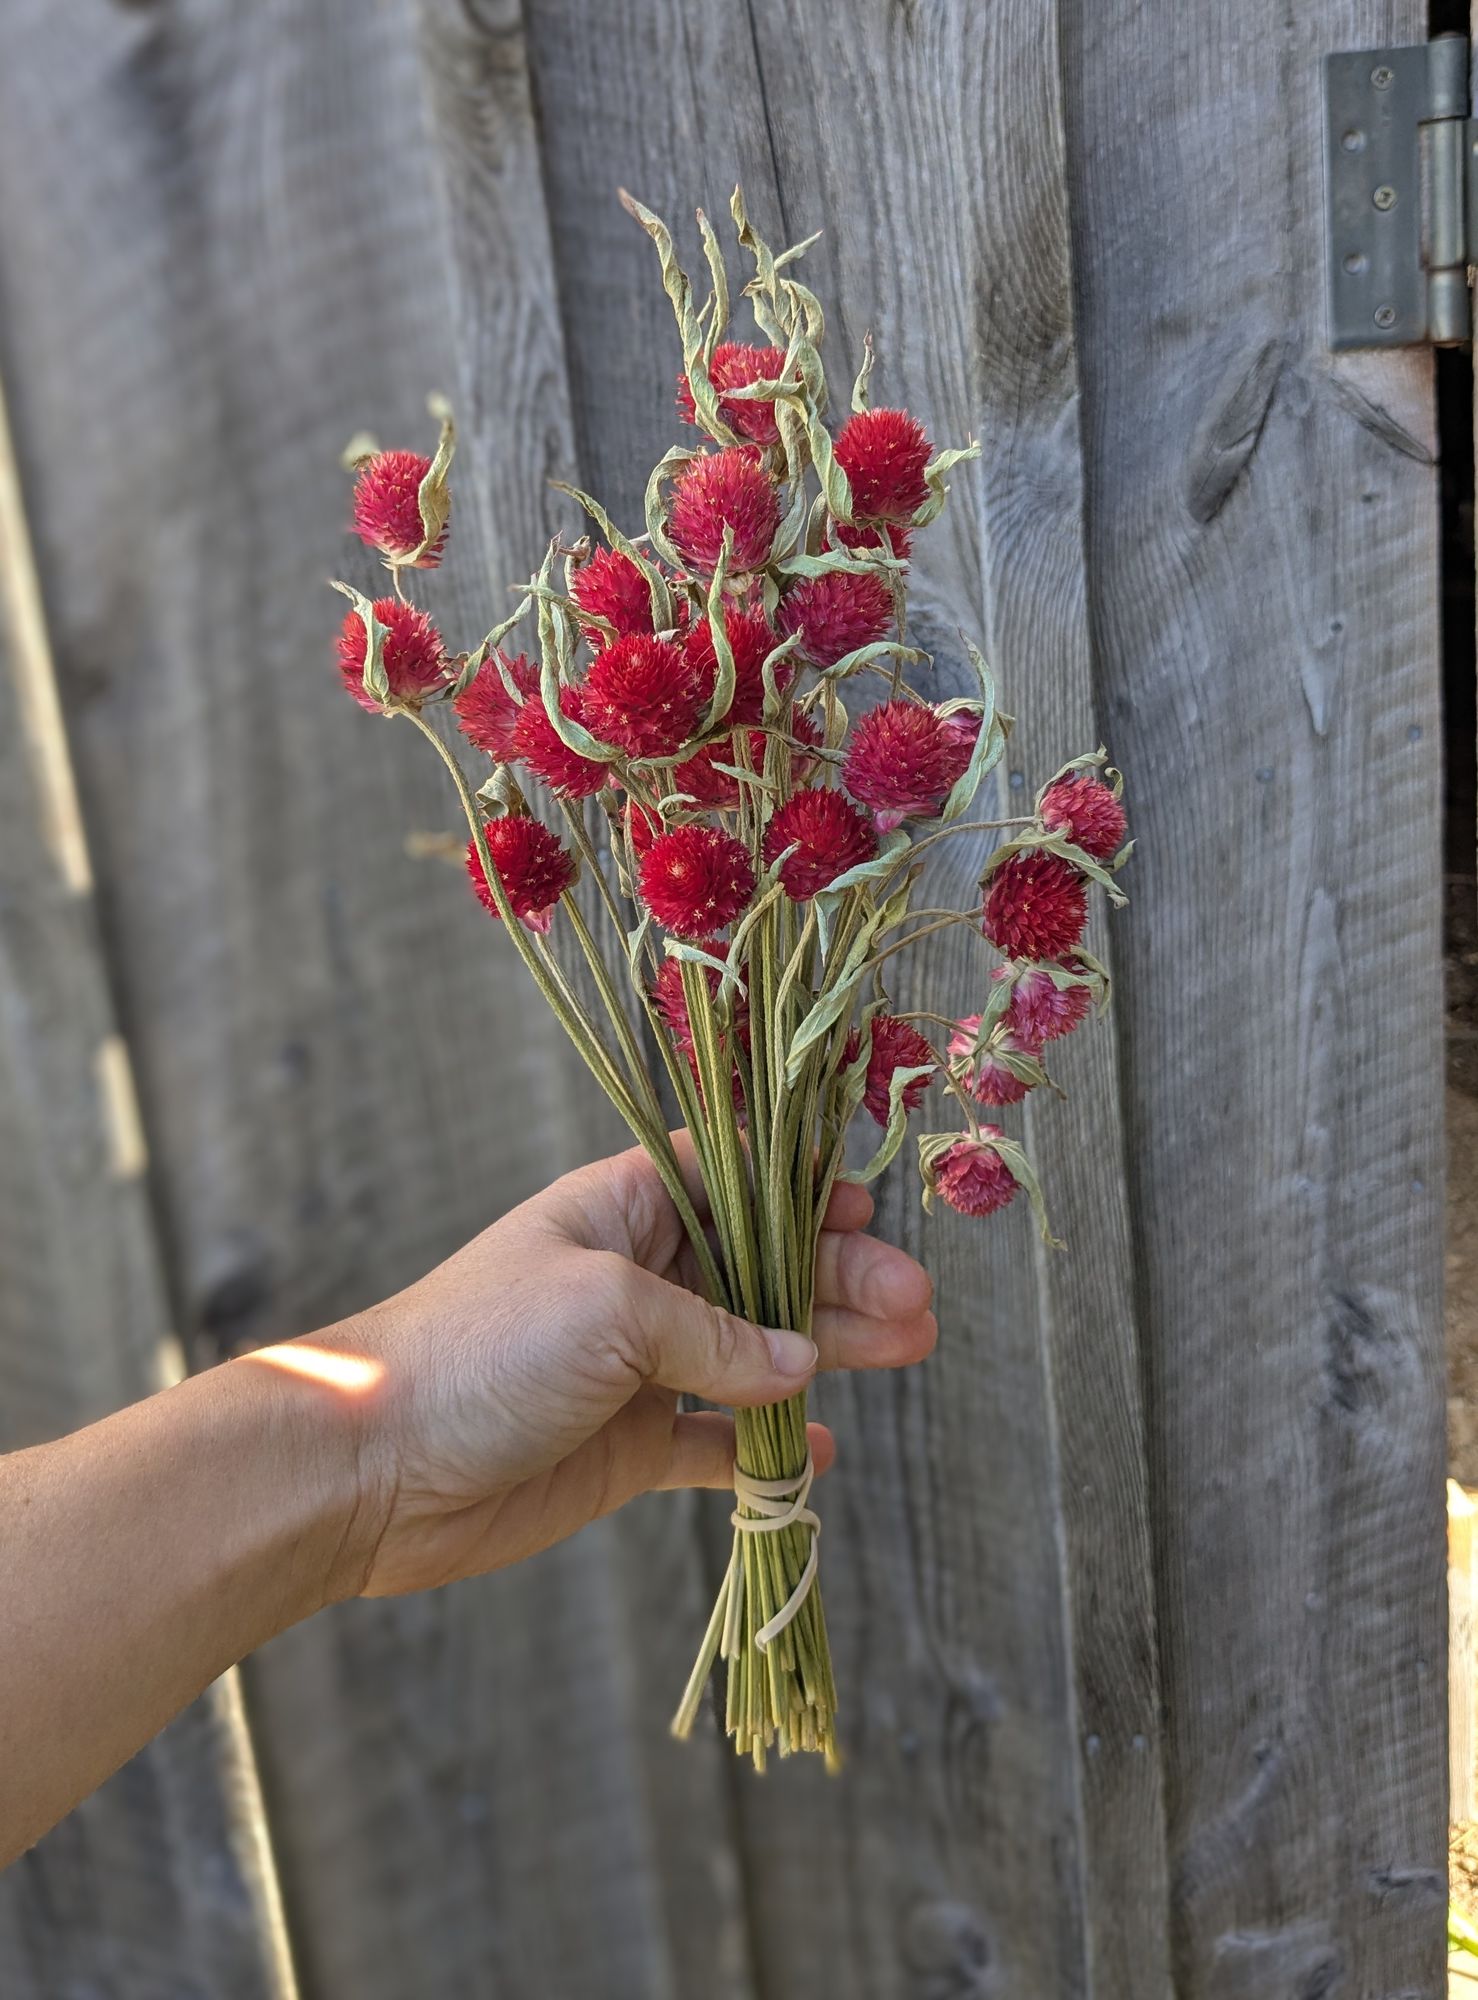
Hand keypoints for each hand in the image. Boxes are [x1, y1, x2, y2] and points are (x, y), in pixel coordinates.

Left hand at [304, 1141, 935, 1597]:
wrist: (370, 1467)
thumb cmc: (480, 1348)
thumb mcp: (610, 1309)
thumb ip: (718, 1333)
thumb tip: (800, 1363)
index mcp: (624, 1211)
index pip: (735, 1182)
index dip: (804, 1193)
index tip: (872, 1216)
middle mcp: (636, 1280)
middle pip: (765, 1268)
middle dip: (844, 1282)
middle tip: (919, 1310)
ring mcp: (633, 1367)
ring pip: (755, 1352)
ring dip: (828, 1353)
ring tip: (907, 1354)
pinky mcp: (624, 1447)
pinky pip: (713, 1442)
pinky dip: (765, 1445)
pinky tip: (819, 1449)